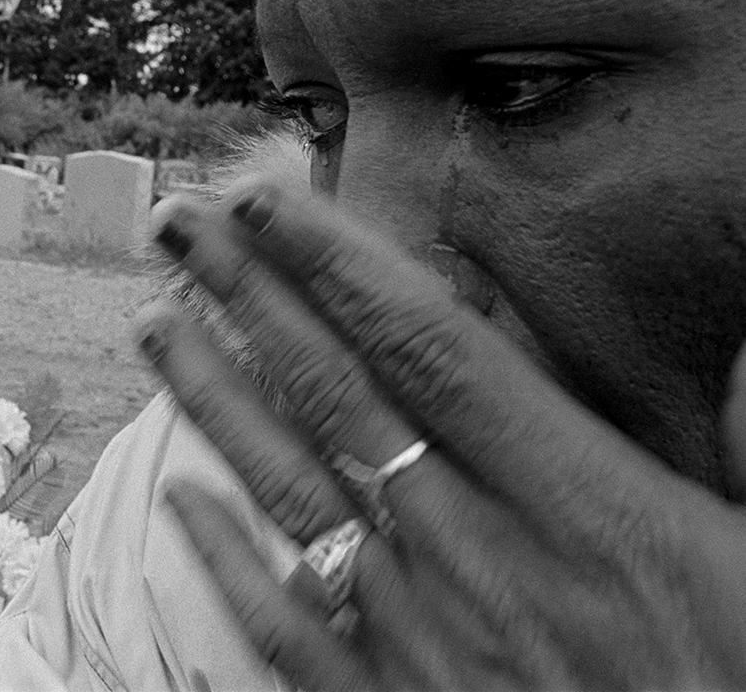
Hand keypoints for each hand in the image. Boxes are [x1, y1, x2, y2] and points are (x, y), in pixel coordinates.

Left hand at [141, 175, 745, 688]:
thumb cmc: (742, 687)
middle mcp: (480, 559)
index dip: (338, 265)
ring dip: (213, 399)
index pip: (429, 349)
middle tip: (178, 221)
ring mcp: (421, 642)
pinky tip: (178, 501)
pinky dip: (228, 563)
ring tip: (153, 322)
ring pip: (293, 491)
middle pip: (339, 396)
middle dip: (252, 296)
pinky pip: (287, 631)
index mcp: (583, 507)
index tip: (268, 198)